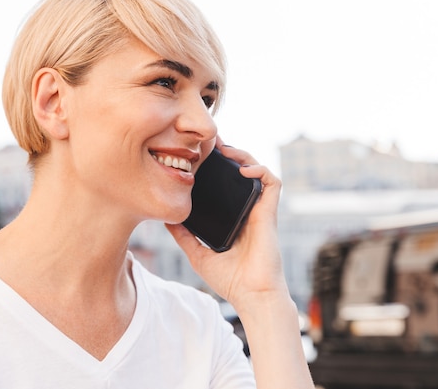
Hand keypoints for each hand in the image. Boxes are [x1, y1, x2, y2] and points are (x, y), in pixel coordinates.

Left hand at [165, 141, 286, 310]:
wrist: (251, 295)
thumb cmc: (230, 280)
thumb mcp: (197, 254)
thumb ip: (183, 236)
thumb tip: (165, 220)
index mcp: (233, 216)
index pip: (226, 184)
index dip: (217, 167)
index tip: (200, 154)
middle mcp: (247, 209)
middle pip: (241, 172)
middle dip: (228, 153)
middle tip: (210, 142)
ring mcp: (259, 210)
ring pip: (257, 171)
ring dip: (243, 155)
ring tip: (225, 150)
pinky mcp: (269, 213)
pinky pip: (272, 183)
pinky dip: (260, 170)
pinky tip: (243, 170)